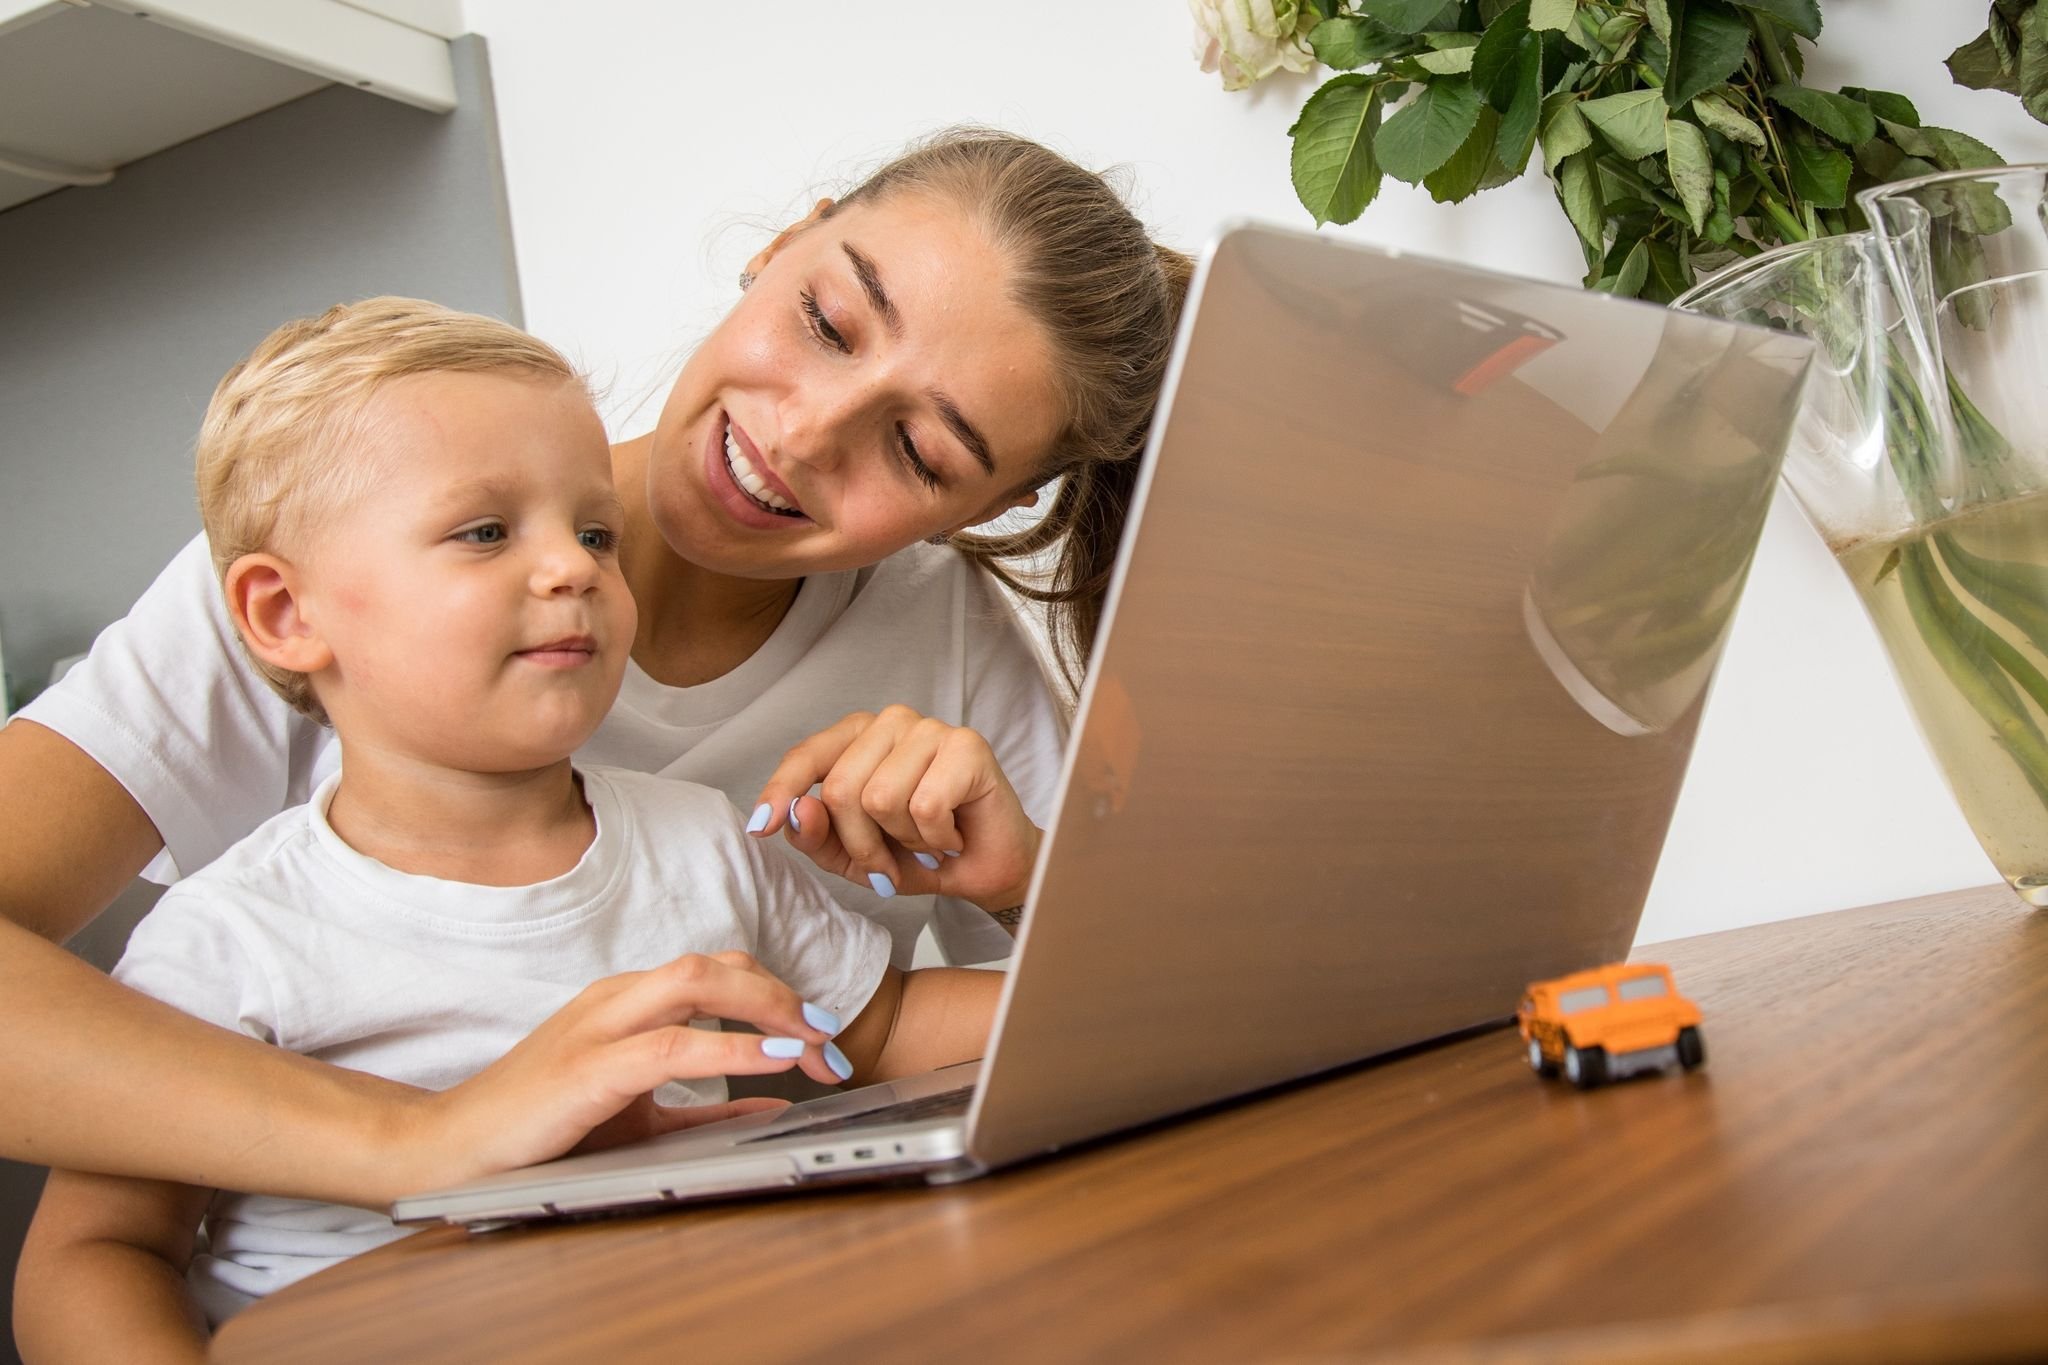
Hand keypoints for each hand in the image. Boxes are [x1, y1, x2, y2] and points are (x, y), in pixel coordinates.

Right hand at [403, 951, 846, 1193]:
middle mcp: (615, 999)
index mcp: (626, 1003)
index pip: (718, 972)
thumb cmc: (539, 1129)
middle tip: (831, 1036)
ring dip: (770, 1009)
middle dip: (785, 994)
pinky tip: (771, 1062)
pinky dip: (731, 1050)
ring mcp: (598, 1026)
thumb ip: (701, 1108)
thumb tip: (772, 1102)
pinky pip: (672, 1044)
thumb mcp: (637, 1116)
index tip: (820, 1037)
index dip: (777, 996)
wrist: (450, 1150)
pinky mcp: (587, 1068)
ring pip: (699, 982)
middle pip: (719, 965)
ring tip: (814, 1041)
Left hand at [751, 706, 1041, 911]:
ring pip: (881, 798)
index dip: (780, 791)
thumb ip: (817, 836)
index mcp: (857, 739)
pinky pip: (925, 805)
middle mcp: (891, 723)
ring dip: (904, 841)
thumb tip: (798, 812)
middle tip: (891, 861)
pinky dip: (935, 838)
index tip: (761, 828)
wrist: (985, 870)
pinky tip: (951, 836)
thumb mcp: (853, 856)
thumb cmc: (920, 854)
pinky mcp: (967, 746)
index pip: (807, 757)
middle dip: (862, 844)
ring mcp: (930, 729)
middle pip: (841, 789)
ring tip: (927, 842)